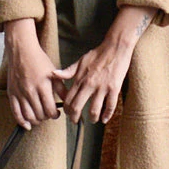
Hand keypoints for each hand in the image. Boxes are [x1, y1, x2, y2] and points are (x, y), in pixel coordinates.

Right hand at [3, 18, 63, 129]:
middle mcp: (30, 91)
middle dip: (46, 117)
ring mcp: (20, 93)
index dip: (55, 115)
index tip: (56, 113)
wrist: (22, 51)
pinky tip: (27, 124)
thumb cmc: (39, 61)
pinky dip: (21, 122)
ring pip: (28, 116)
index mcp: (43, 86)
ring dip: (36, 120)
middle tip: (48, 114)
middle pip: (40, 115)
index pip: (50, 109)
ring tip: (40, 117)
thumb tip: (69, 101)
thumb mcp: (53, 74)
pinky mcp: (12, 94)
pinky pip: (16, 112)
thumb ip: (61, 89)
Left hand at [50, 5, 154, 124]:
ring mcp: (102, 88)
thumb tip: (54, 74)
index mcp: (80, 79)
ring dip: (92, 118)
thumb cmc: (97, 54)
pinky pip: (110, 106)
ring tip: (93, 120)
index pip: (68, 99)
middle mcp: (89, 85)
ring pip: (94, 110)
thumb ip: (68, 71)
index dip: (66, 109)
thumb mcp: (80, 61)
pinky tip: (105, 118)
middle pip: (77, 107)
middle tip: (76, 121)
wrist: (115, 48)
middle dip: (75, 117)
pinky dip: (107, 115)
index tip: (68, 113)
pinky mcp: (114, 88)